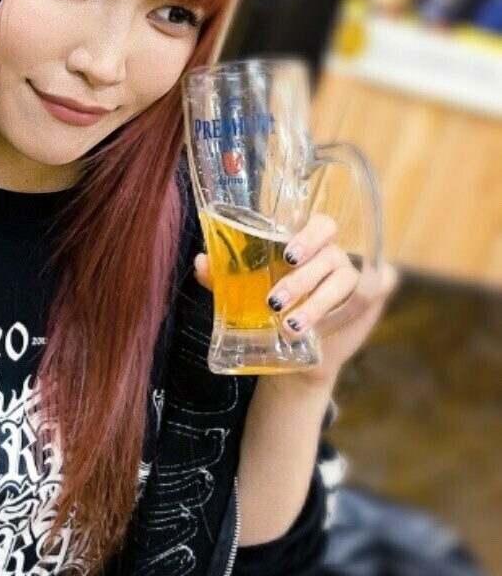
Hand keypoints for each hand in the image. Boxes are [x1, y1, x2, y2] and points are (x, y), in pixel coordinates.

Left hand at [193, 211, 399, 387]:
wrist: (291, 350)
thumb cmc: (270, 309)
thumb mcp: (245, 291)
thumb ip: (223, 276)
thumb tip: (201, 262)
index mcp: (309, 247)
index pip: (321, 225)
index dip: (309, 236)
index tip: (288, 256)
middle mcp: (334, 258)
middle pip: (330, 256)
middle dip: (303, 279)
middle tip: (274, 301)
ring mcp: (356, 278)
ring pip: (345, 284)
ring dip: (317, 305)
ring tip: (289, 327)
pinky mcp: (370, 301)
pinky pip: (374, 294)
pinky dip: (357, 307)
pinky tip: (338, 324)